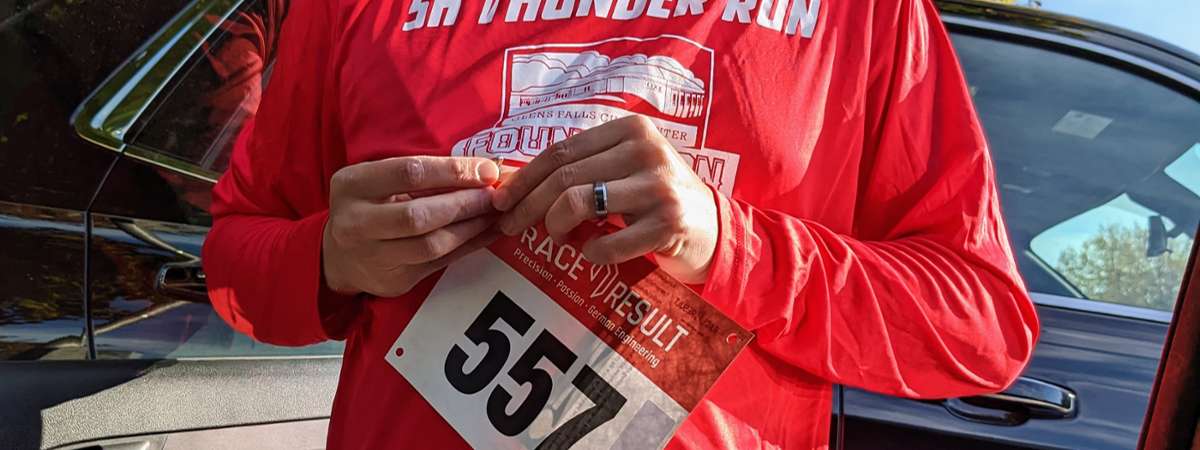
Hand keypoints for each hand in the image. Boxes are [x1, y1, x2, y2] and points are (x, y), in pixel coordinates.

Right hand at [323, 156, 500, 296]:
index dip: (453, 171)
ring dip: (471, 227)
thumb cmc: (369, 206)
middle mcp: (356, 222)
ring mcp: (374, 255)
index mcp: (352, 185)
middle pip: (419, 214)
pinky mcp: (395, 279)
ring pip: (432, 244)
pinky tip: (488, 233)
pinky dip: (470, 246)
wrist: (339, 256)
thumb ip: (420, 174)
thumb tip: (482, 169)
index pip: (409, 173)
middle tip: (495, 195)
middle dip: (465, 203)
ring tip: (495, 213)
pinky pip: (441, 262)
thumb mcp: (377, 179)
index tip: (486, 170)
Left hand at [492, 115, 717, 283]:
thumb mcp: (626, 168)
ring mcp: (659, 187)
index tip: (501, 199)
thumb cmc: (656, 198)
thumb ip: (584, 166)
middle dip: (528, 204)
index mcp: (632, 129)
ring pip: (577, 203)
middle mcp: (646, 151)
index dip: (524, 176)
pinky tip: (593, 252)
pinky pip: (606, 243)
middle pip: (564, 176)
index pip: (561, 150)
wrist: (712, 230)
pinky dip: (590, 252)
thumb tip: (515, 182)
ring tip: (558, 237)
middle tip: (511, 225)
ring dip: (556, 227)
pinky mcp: (668, 224)